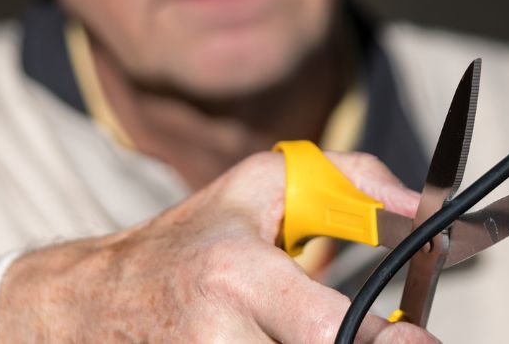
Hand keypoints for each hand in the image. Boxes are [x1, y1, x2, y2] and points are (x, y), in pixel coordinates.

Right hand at [0, 151, 432, 342]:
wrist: (91, 303)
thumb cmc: (187, 244)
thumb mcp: (262, 188)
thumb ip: (347, 180)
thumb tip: (410, 206)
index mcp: (239, 277)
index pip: (332, 331)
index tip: (416, 339)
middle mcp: (220, 336)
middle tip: (382, 334)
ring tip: (291, 324)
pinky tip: (269, 335)